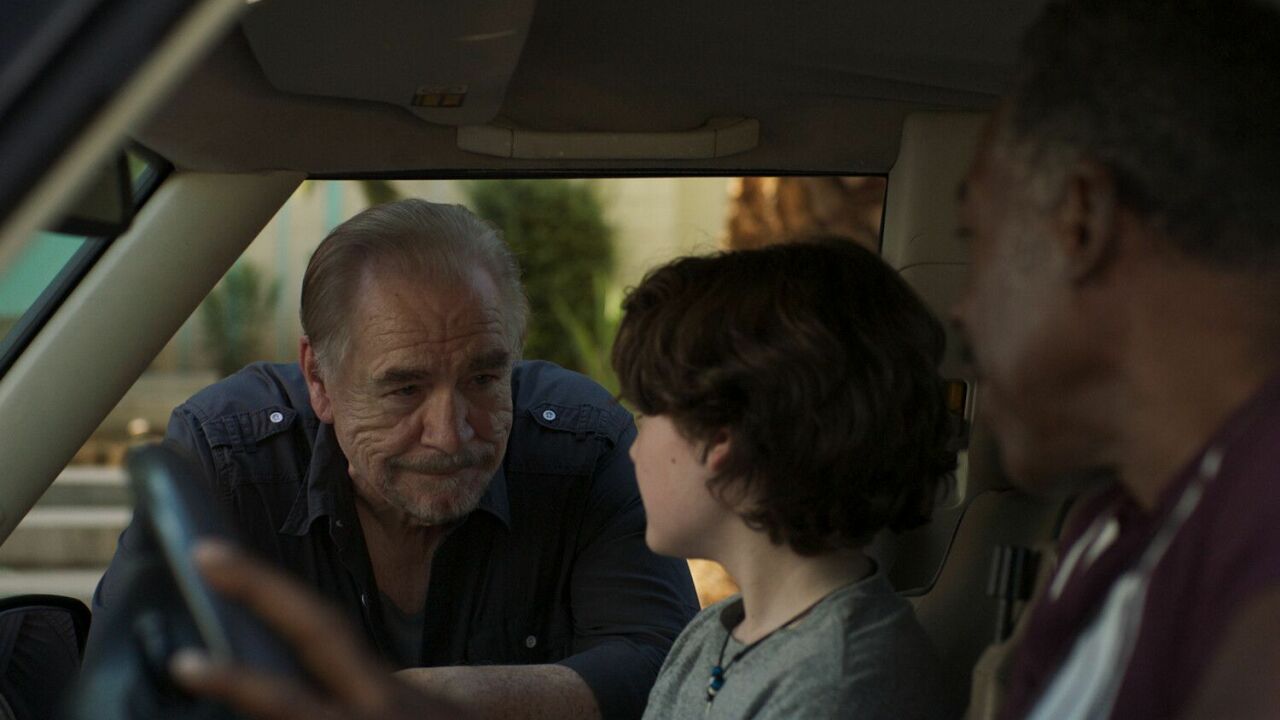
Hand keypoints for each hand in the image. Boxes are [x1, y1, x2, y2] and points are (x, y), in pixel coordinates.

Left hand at [168, 540, 471, 719]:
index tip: (206, 556)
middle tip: (182, 663)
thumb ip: (352, 688)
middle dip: (236, 682)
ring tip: (203, 683)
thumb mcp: (404, 700)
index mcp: (386, 692)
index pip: (318, 627)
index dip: (261, 589)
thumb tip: (275, 677)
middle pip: (293, 702)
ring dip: (251, 715)